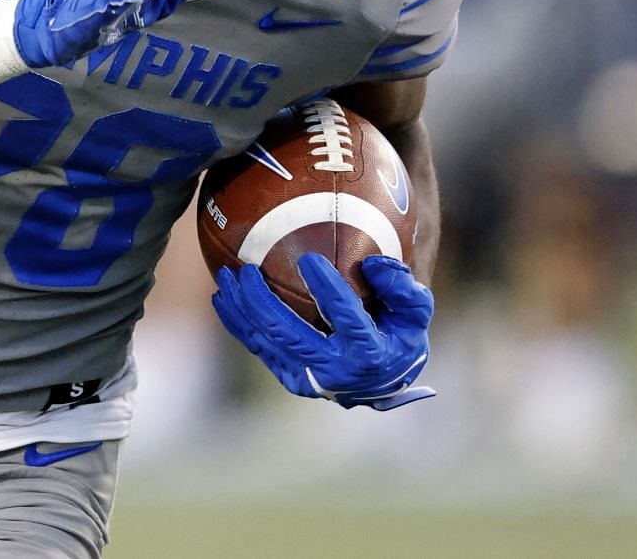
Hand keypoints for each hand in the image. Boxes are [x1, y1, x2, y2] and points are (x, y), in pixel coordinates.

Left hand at [212, 253, 435, 410]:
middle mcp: (335, 370)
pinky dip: (237, 324)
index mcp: (369, 353)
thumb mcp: (415, 310)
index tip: (309, 258)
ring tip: (226, 276)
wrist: (383, 378)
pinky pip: (259, 348)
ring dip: (242, 309)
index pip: (346, 318)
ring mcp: (309, 378)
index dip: (328, 289)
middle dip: (261, 300)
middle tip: (246, 269)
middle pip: (290, 333)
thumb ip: (403, 286)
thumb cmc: (399, 333)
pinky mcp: (290, 377)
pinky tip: (222, 299)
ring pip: (267, 341)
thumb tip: (372, 263)